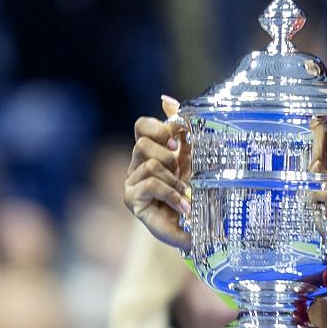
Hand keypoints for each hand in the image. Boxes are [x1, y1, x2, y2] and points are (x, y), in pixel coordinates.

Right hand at [124, 96, 191, 251]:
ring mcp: (132, 182)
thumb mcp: (192, 157)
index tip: (175, 144)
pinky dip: (172, 193)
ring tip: (184, 195)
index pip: (141, 126)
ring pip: (150, 164)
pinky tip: (183, 206)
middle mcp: (136, 165)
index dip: (158, 129)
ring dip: (173, 180)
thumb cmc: (192, 191)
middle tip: (180, 172)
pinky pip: (151, 184)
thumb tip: (166, 100)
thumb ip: (181, 130)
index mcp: (150, 151)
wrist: (194, 228)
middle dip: (166, 157)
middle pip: (141, 144)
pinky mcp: (132, 200)